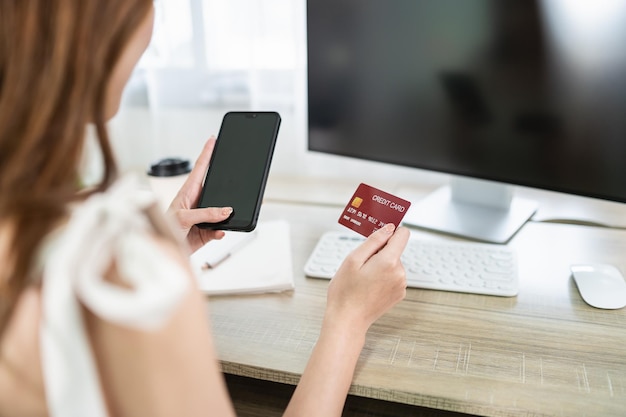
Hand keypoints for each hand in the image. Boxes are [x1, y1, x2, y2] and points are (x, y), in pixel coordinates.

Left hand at [166, 137, 232, 251]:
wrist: (163, 252)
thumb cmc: (163, 230)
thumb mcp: (183, 218)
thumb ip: (205, 214)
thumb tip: (225, 210)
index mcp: (187, 192)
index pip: (200, 168)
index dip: (207, 153)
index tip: (213, 140)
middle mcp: (196, 203)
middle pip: (215, 188)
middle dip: (225, 182)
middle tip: (234, 169)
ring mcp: (202, 217)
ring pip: (221, 211)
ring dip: (226, 214)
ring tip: (229, 214)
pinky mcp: (206, 232)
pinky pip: (220, 229)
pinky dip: (221, 231)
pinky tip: (220, 232)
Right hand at [326, 224, 409, 332]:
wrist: (347, 320)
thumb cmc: (345, 292)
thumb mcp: (353, 260)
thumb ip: (373, 241)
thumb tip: (388, 228)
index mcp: (389, 261)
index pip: (402, 235)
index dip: (391, 231)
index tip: (380, 234)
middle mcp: (400, 273)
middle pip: (395, 250)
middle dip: (379, 253)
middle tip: (361, 265)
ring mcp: (401, 285)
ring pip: (393, 264)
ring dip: (380, 266)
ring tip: (363, 279)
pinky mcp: (398, 294)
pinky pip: (393, 277)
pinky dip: (383, 278)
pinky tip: (369, 287)